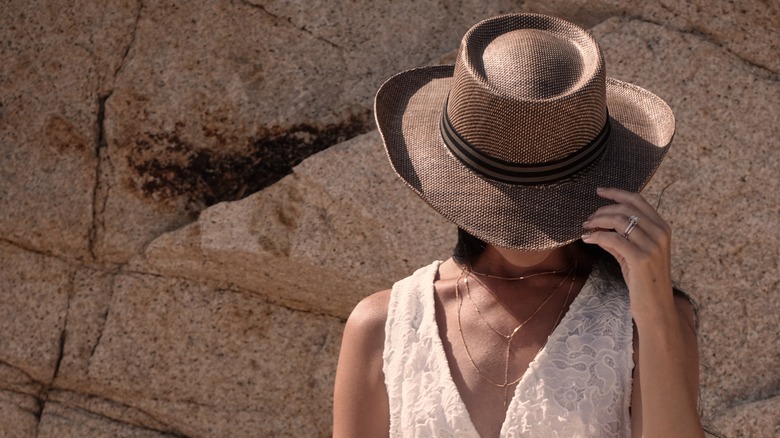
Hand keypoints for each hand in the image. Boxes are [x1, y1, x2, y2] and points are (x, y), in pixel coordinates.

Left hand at [581, 187, 675, 323]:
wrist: (656, 307)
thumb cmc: (644, 280)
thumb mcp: (633, 253)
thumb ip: (621, 236)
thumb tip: (597, 224)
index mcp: (662, 227)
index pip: (638, 200)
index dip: (617, 193)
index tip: (599, 191)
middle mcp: (660, 233)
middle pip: (625, 208)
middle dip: (602, 210)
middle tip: (587, 220)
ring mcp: (652, 245)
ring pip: (618, 221)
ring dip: (597, 222)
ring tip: (586, 228)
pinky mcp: (641, 258)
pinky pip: (612, 239)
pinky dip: (597, 236)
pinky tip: (588, 239)